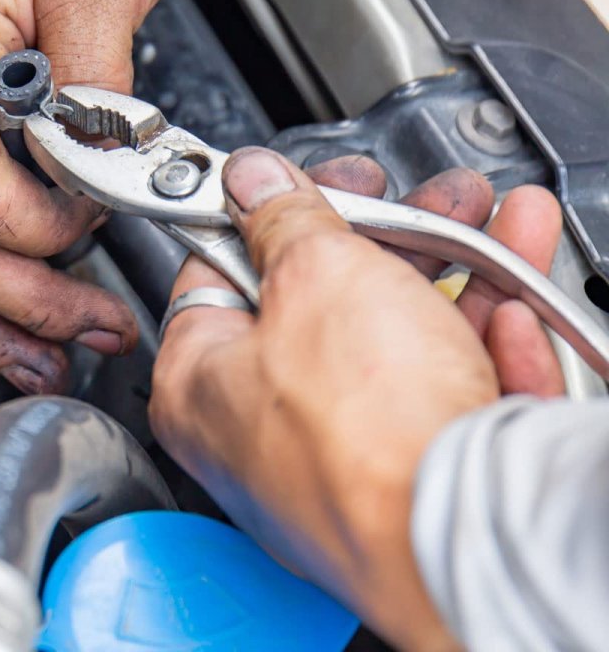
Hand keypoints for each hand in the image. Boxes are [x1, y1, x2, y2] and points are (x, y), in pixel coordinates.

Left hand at [150, 148, 563, 650]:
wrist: (473, 535)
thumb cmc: (368, 432)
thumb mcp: (316, 274)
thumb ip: (284, 217)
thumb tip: (255, 181)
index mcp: (201, 384)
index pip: (217, 272)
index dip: (264, 214)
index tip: (304, 184)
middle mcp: (264, 433)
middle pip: (319, 304)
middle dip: (384, 238)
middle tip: (415, 202)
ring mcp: (345, 463)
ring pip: (399, 343)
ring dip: (456, 273)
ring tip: (493, 226)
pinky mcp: (421, 485)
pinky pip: (453, 397)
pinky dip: (488, 345)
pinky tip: (514, 308)